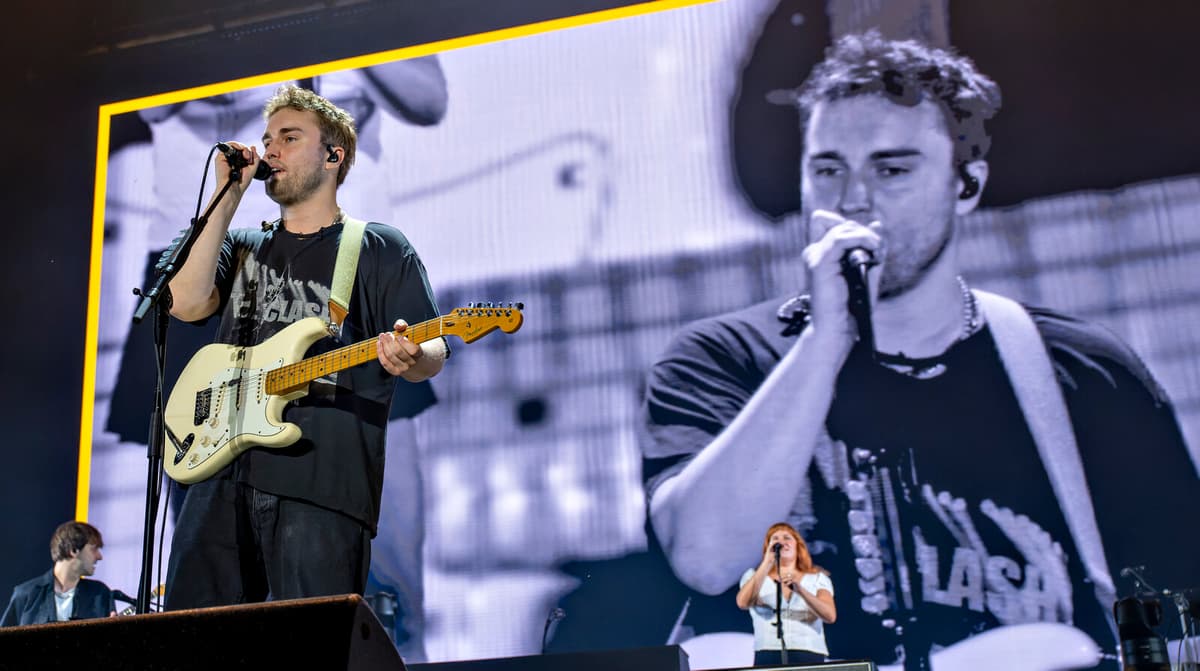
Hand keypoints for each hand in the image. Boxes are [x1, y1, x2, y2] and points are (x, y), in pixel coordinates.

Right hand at [216, 141, 260, 193]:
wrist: (234, 189)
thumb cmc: (242, 182)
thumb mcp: (252, 168)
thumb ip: (255, 158)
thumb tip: (253, 146)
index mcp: (238, 160)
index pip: (242, 150)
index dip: (248, 151)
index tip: (251, 159)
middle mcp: (231, 158)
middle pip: (238, 146)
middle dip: (246, 149)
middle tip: (248, 158)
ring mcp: (225, 157)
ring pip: (233, 144)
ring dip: (241, 147)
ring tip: (245, 156)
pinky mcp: (220, 157)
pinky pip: (226, 146)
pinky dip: (234, 145)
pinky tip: (239, 149)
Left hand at [377, 319, 424, 376]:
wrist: (416, 362)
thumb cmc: (412, 344)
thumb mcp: (411, 332)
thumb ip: (404, 325)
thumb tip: (397, 326)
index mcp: (419, 354)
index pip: (413, 350)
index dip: (405, 343)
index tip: (400, 336)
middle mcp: (412, 363)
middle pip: (398, 352)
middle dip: (390, 341)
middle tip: (387, 334)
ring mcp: (403, 369)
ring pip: (390, 356)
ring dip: (384, 344)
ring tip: (382, 336)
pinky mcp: (395, 371)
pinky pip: (385, 363)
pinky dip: (380, 352)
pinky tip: (379, 343)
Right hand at [802, 209, 882, 344]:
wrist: (838, 329)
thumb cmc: (851, 307)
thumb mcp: (866, 270)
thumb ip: (871, 247)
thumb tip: (877, 223)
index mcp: (820, 254)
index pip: (827, 221)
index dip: (849, 225)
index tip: (868, 243)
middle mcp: (814, 252)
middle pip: (836, 221)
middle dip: (861, 231)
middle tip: (877, 249)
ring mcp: (815, 256)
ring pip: (841, 227)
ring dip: (865, 235)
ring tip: (877, 250)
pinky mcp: (819, 264)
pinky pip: (841, 238)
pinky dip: (861, 239)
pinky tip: (873, 250)